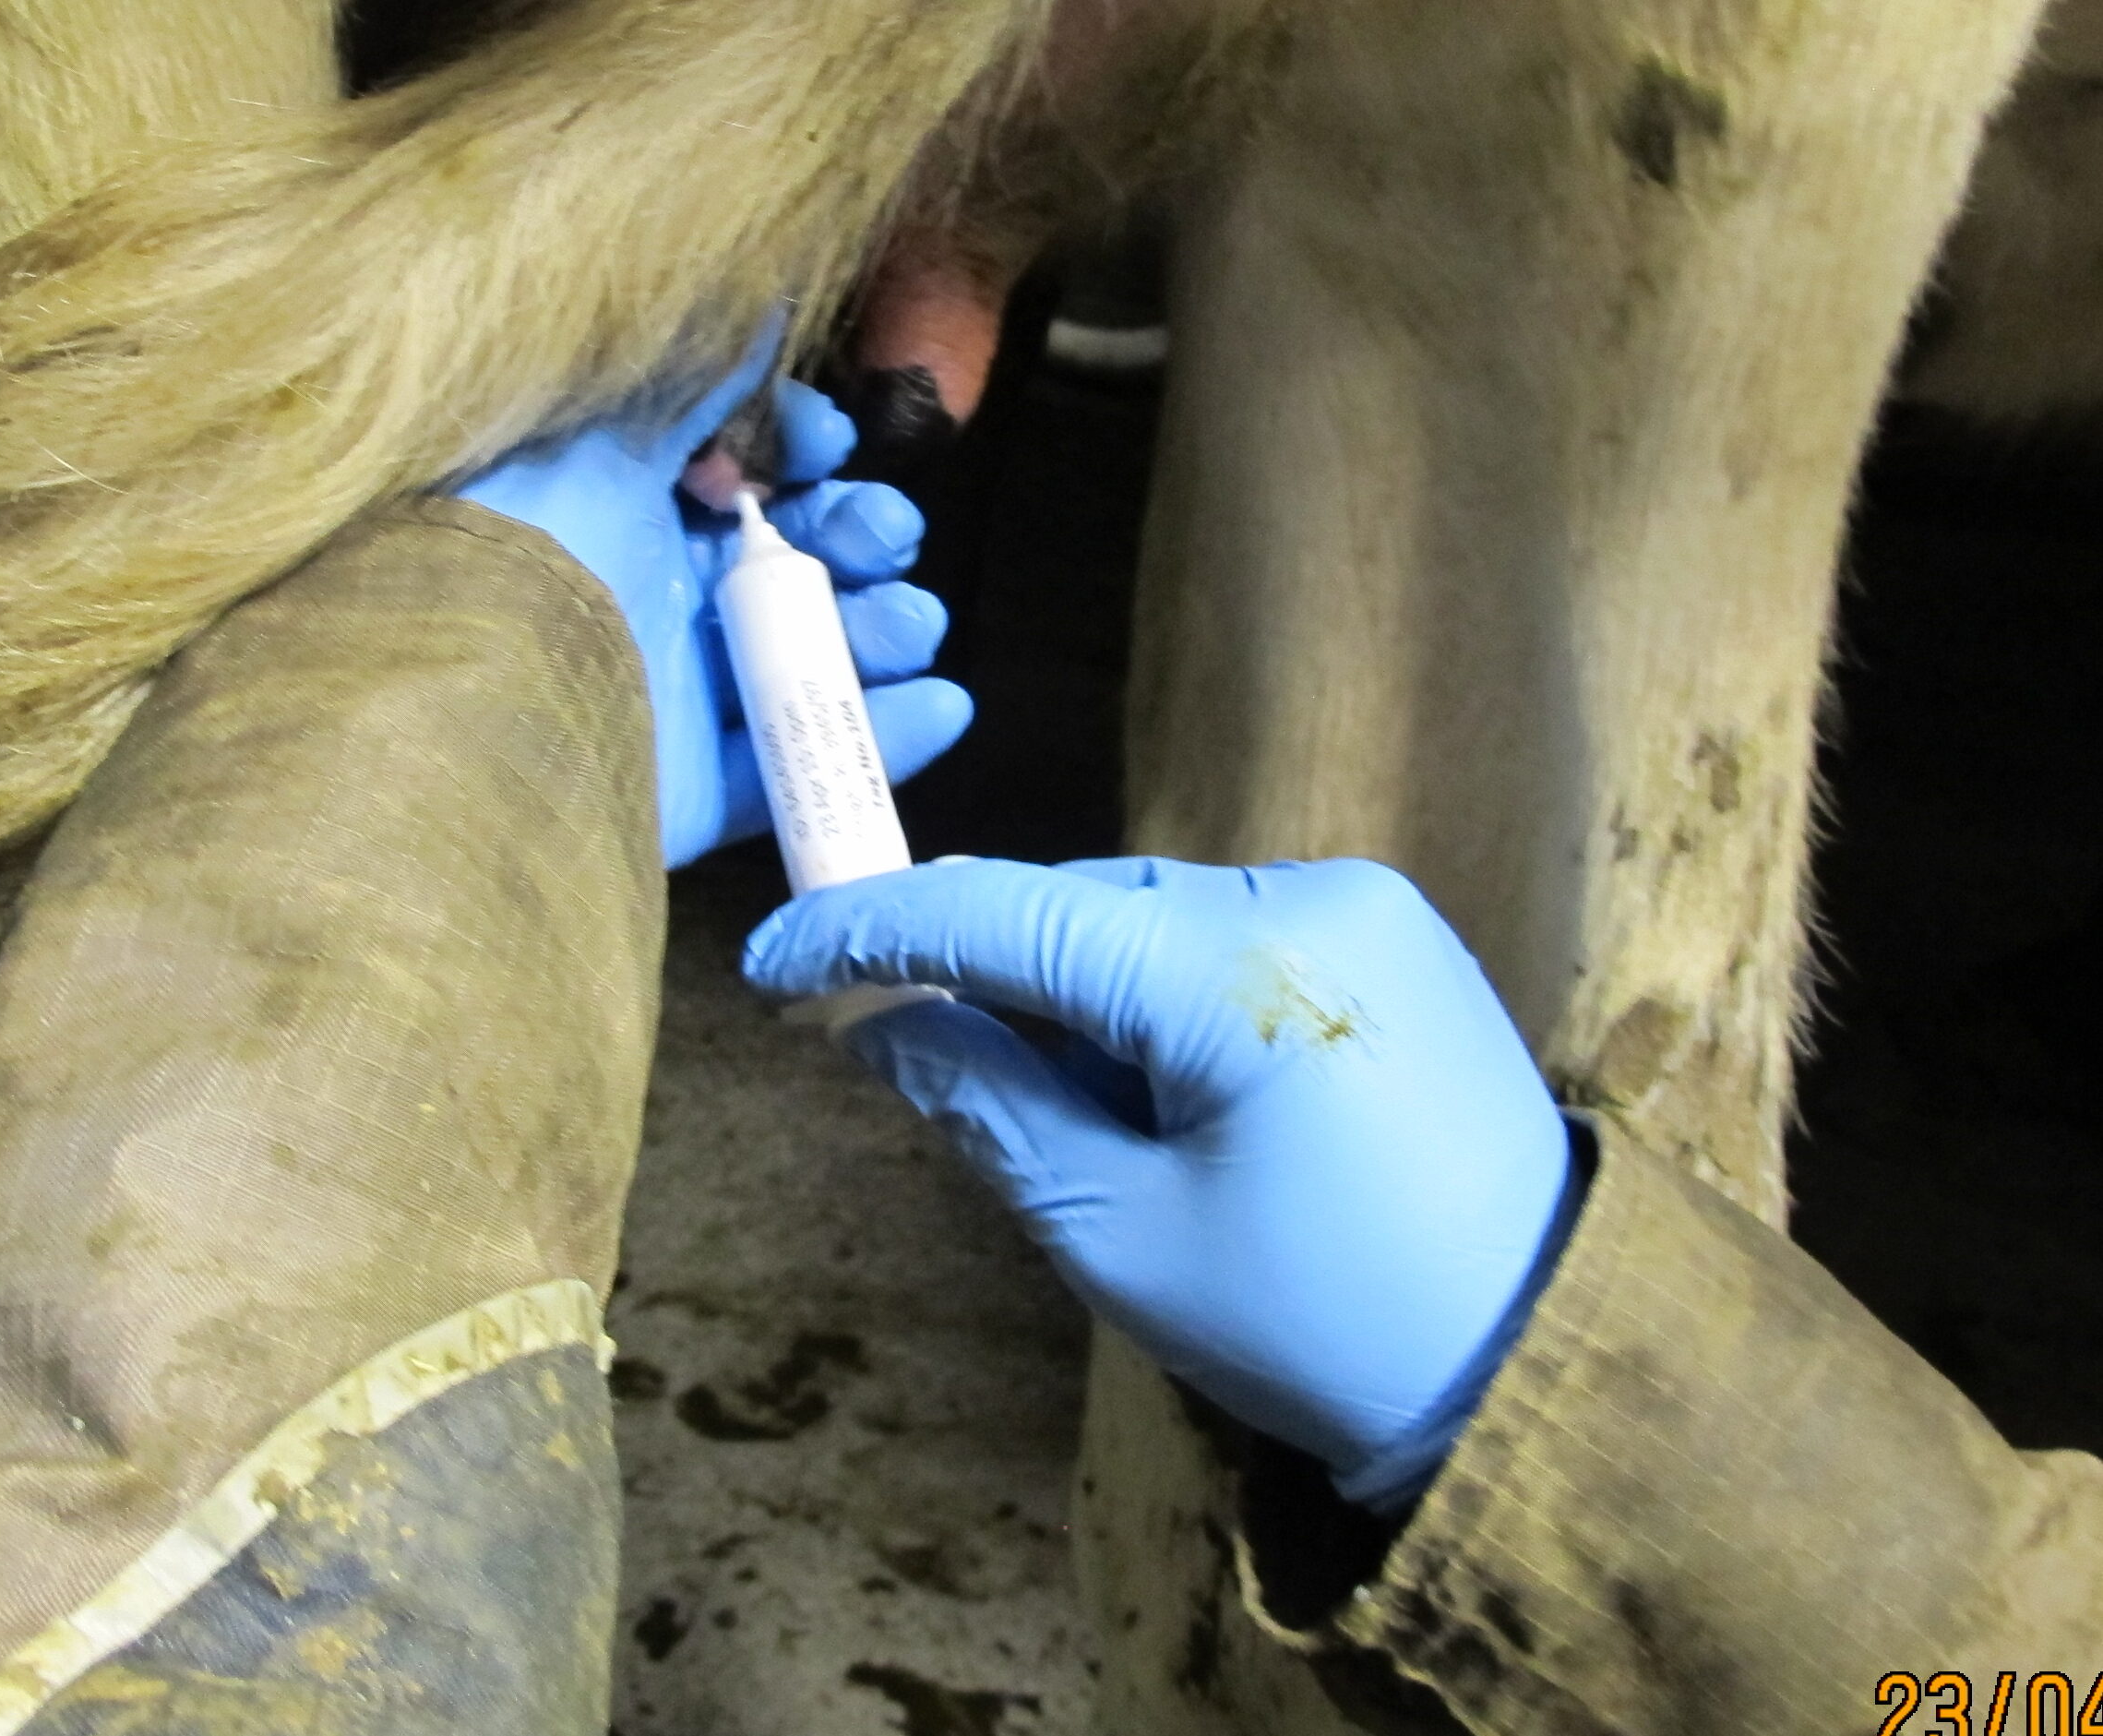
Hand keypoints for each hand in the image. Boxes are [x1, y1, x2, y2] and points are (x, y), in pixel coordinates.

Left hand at [455, 347, 970, 867]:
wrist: (462, 717)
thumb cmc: (520, 551)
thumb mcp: (594, 430)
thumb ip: (688, 372)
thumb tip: (762, 297)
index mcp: (617, 500)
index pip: (734, 462)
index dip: (798, 445)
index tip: (823, 446)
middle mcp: (648, 592)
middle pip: (790, 556)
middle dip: (858, 534)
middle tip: (879, 536)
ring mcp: (674, 694)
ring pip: (811, 655)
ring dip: (882, 627)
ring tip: (908, 623)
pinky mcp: (693, 790)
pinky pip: (801, 763)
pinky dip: (879, 738)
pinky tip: (939, 707)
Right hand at [742, 856, 1582, 1509]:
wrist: (1541, 1366)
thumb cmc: (1322, 1327)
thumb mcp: (1122, 1234)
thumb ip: (987, 1106)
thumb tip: (872, 1024)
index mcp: (1241, 967)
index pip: (1011, 915)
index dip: (875, 931)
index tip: (772, 963)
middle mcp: (1312, 895)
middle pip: (1085, 906)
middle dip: (982, 973)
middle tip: (889, 1045)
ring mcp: (1368, 909)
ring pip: (1154, 920)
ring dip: (1074, 992)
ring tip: (1065, 1115)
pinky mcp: (1398, 942)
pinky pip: (1229, 939)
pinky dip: (1158, 995)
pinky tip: (1152, 1091)